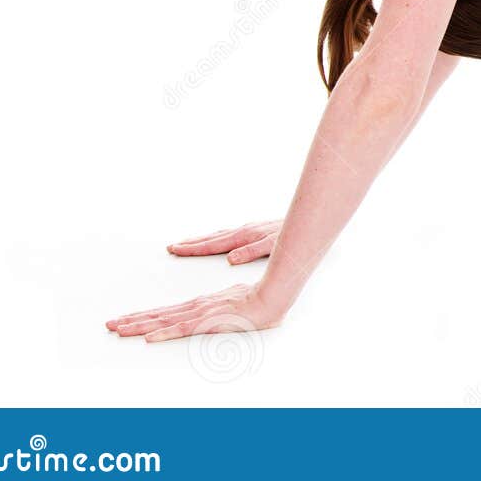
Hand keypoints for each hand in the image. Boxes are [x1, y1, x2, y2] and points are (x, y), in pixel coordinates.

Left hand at [106, 282, 284, 341]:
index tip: (125, 320)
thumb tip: (208, 319)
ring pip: (163, 321)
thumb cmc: (256, 302)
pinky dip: (164, 333)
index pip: (165, 313)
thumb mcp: (232, 310)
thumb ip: (219, 315)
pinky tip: (149, 337)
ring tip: (119, 329)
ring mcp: (201, 315)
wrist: (271, 297)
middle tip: (110, 324)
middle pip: (158, 316)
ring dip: (139, 326)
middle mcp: (195, 308)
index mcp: (199, 306)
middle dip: (132, 320)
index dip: (143, 317)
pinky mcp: (209, 322)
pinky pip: (182, 330)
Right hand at [166, 219, 281, 264]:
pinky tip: (214, 241)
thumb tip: (231, 259)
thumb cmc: (291, 235)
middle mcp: (243, 231)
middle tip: (172, 247)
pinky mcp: (253, 231)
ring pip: (218, 235)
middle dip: (191, 243)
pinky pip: (228, 235)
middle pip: (211, 238)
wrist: (308, 221)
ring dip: (201, 240)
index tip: (175, 249)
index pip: (213, 245)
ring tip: (185, 244)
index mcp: (244, 236)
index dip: (193, 249)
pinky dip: (215, 238)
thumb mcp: (274, 245)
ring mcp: (247, 230)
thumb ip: (252, 252)